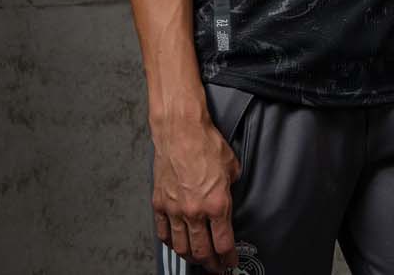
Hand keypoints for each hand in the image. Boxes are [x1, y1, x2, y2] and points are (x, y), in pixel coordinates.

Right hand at [150, 113, 240, 270]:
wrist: (181, 133)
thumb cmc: (205, 144)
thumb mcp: (233, 168)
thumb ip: (231, 188)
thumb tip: (229, 195)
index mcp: (217, 204)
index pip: (224, 243)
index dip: (229, 257)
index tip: (231, 261)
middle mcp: (195, 211)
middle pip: (202, 251)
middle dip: (212, 264)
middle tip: (217, 268)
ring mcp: (175, 209)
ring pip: (181, 246)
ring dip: (192, 257)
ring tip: (199, 261)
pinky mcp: (160, 204)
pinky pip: (164, 232)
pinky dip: (170, 243)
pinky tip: (176, 245)